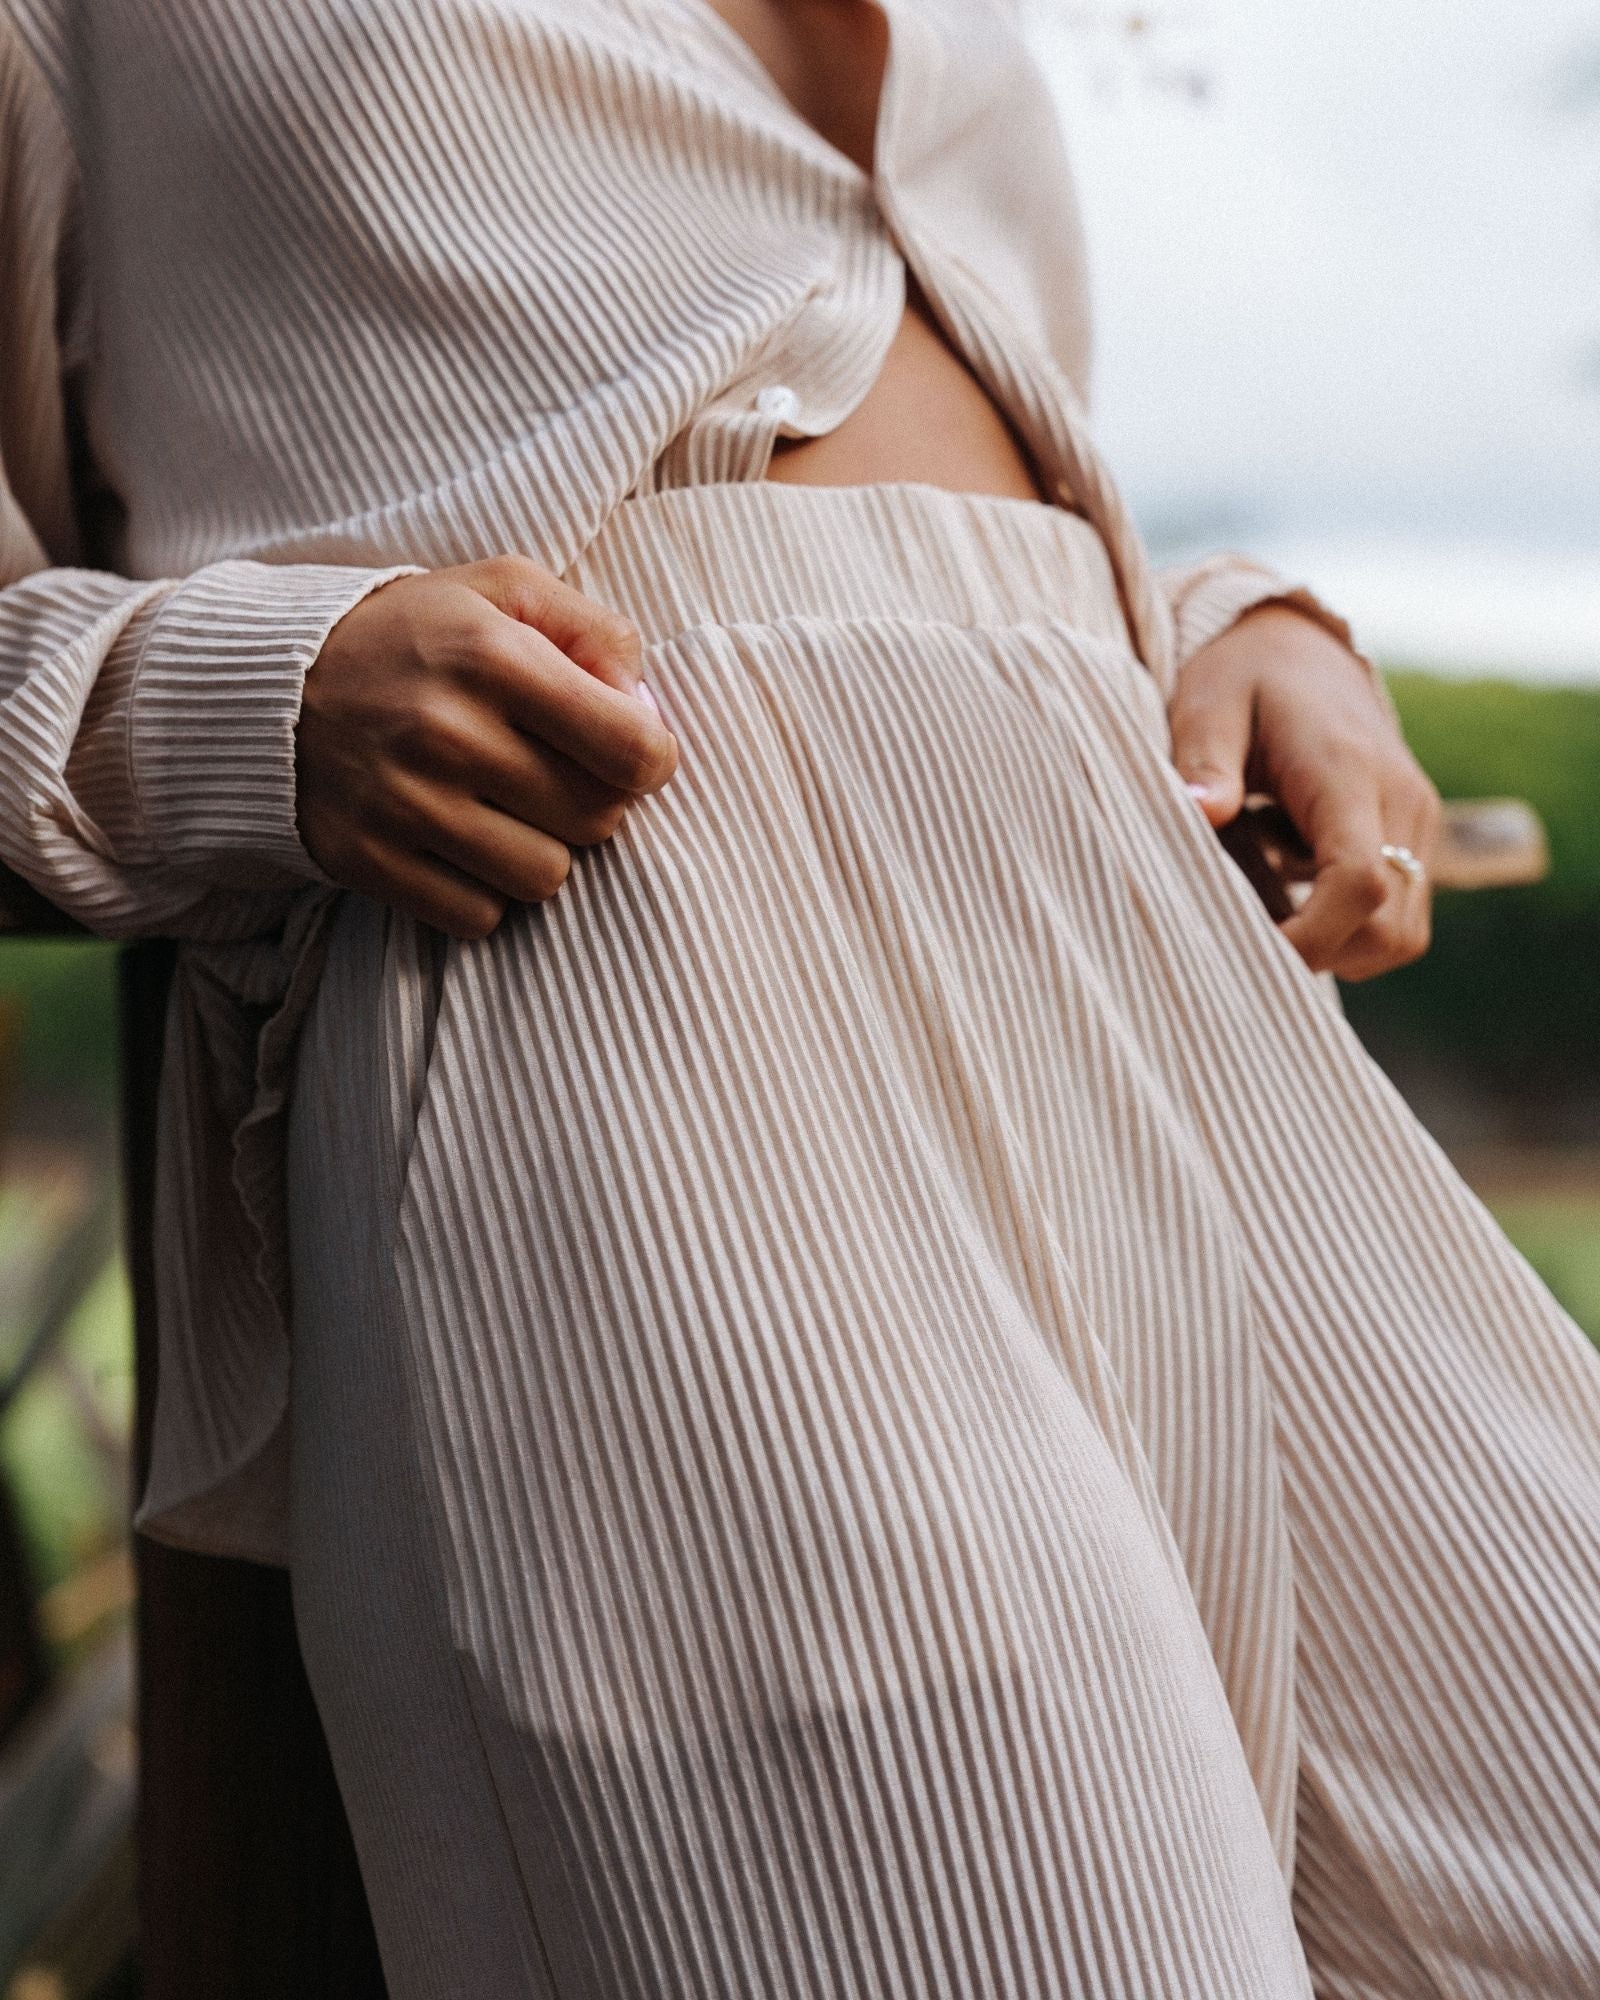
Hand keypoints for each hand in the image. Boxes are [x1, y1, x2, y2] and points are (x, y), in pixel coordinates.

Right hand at [296, 555, 677, 938]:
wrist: (270, 684)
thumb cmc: (416, 636)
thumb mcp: (504, 592)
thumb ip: (595, 633)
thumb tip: (648, 711)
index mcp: (492, 656)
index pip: (631, 749)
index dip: (651, 760)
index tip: (629, 752)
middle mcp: (447, 732)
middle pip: (596, 820)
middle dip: (593, 802)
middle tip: (553, 775)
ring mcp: (403, 802)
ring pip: (544, 878)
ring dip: (540, 851)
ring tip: (506, 811)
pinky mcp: (367, 859)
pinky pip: (478, 917)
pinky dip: (483, 893)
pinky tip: (461, 846)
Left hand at [1168, 604, 1441, 980]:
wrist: (1299, 649)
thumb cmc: (1242, 678)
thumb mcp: (1206, 705)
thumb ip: (1204, 761)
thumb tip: (1202, 813)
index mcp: (1349, 772)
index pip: (1359, 882)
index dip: (1309, 938)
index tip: (1244, 951)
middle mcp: (1402, 802)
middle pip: (1391, 928)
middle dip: (1320, 954)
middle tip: (1244, 939)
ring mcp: (1419, 822)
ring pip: (1402, 935)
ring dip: (1337, 948)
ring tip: (1267, 913)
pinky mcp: (1415, 837)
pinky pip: (1398, 915)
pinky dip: (1348, 929)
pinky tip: (1291, 896)